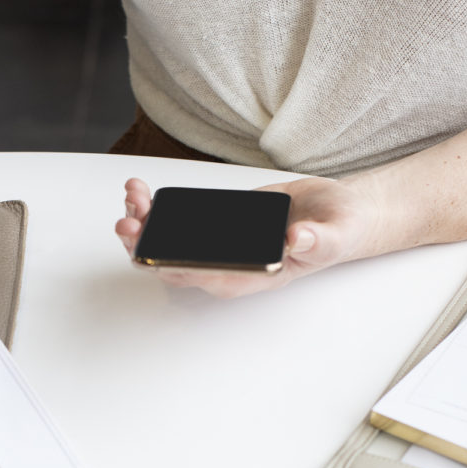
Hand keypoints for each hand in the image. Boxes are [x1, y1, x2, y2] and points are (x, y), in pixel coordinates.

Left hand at [115, 176, 381, 297]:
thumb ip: (316, 240)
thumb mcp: (335, 234)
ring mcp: (215, 245)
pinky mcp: (212, 223)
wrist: (334, 213)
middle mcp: (226, 265)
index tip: (150, 247)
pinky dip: (154, 209)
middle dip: (144, 243)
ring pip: (166, 243)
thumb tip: (295, 238)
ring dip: (143, 222)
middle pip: (171, 264)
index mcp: (249, 275)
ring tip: (133, 194)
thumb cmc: (336, 231)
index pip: (202, 277)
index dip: (171, 264)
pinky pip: (173, 223)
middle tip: (130, 218)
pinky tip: (141, 190)